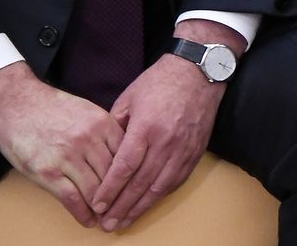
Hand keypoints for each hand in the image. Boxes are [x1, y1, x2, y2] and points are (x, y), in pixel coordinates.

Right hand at [0, 62, 123, 226]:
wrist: (15, 102)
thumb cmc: (51, 107)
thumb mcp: (87, 111)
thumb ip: (105, 131)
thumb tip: (123, 154)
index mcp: (103, 123)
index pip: (128, 156)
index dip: (133, 177)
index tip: (136, 191)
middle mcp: (89, 139)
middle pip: (114, 176)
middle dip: (120, 198)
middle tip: (123, 212)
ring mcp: (68, 156)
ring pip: (95, 190)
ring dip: (102, 210)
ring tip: (107, 220)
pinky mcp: (47, 171)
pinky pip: (72, 198)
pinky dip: (82, 213)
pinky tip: (87, 220)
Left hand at [88, 19, 238, 230]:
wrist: (199, 72)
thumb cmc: (160, 81)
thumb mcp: (128, 98)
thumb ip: (115, 127)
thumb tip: (104, 153)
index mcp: (146, 127)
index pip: (125, 167)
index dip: (110, 190)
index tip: (97, 205)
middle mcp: (166, 142)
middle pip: (141, 183)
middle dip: (122, 207)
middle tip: (107, 225)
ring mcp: (183, 148)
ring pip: (160, 187)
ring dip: (141, 207)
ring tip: (125, 222)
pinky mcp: (195, 152)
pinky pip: (176, 180)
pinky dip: (161, 195)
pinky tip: (148, 204)